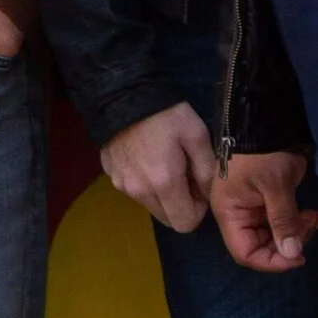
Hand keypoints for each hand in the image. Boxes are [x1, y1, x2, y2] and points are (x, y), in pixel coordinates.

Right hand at [100, 103, 218, 232]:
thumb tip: (206, 196)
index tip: (197, 186)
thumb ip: (207, 172)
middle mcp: (139, 191)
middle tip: (182, 175)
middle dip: (180, 204)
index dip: (197, 210)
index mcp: (164, 183)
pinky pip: (133, 190)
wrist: (123, 92)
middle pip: (167, 219)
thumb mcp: (197, 136)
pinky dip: (143, 182)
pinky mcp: (109, 175)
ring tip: (163, 163)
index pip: (185, 224)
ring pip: (150, 205)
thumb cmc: (165, 114)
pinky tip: (144, 156)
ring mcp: (121, 184)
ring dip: (161, 195)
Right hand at [211, 150, 317, 269]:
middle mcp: (238, 214)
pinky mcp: (267, 200)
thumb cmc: (263, 154)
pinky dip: (298, 221)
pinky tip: (314, 214)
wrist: (265, 122)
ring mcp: (253, 207)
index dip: (271, 261)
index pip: (245, 252)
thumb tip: (293, 254)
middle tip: (310, 227)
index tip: (298, 257)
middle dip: (289, 243)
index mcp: (230, 213)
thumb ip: (283, 221)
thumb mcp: (275, 186)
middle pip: (262, 246)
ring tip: (316, 218)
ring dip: (298, 232)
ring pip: (276, 235)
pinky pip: (282, 221)